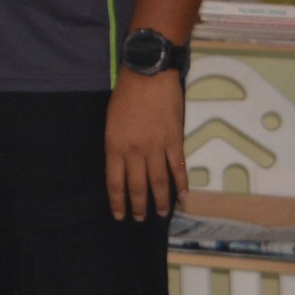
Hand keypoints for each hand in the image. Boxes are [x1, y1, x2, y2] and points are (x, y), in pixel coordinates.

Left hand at [106, 69, 187, 218]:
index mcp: (114, 145)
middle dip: (138, 206)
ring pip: (159, 182)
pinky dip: (182, 184)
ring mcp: (156, 147)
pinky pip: (178, 168)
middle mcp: (134, 151)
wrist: (148, 74)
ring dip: (160, 201)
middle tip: (140, 219)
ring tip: (161, 214)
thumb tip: (124, 167)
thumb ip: (117, 145)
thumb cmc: (125, 94)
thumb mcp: (111, 121)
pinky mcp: (174, 140)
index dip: (117, 201)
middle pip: (137, 186)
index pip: (115, 182)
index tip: (119, 215)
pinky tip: (183, 197)